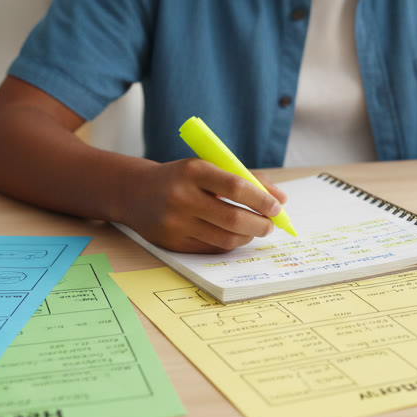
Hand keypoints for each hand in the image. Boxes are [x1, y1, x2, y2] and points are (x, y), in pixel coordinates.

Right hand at [122, 159, 289, 253]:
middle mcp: (181, 197)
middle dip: (260, 224)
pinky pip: (211, 249)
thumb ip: (245, 178)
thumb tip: (281, 199)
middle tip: (271, 224)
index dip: (261, 199)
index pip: (236, 186)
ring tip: (256, 230)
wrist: (135, 192)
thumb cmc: (182, 177)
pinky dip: (230, 244)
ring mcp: (175, 223)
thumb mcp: (208, 167)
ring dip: (248, 236)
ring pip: (224, 238)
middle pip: (233, 218)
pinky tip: (236, 236)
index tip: (277, 207)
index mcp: (193, 171)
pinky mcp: (172, 243)